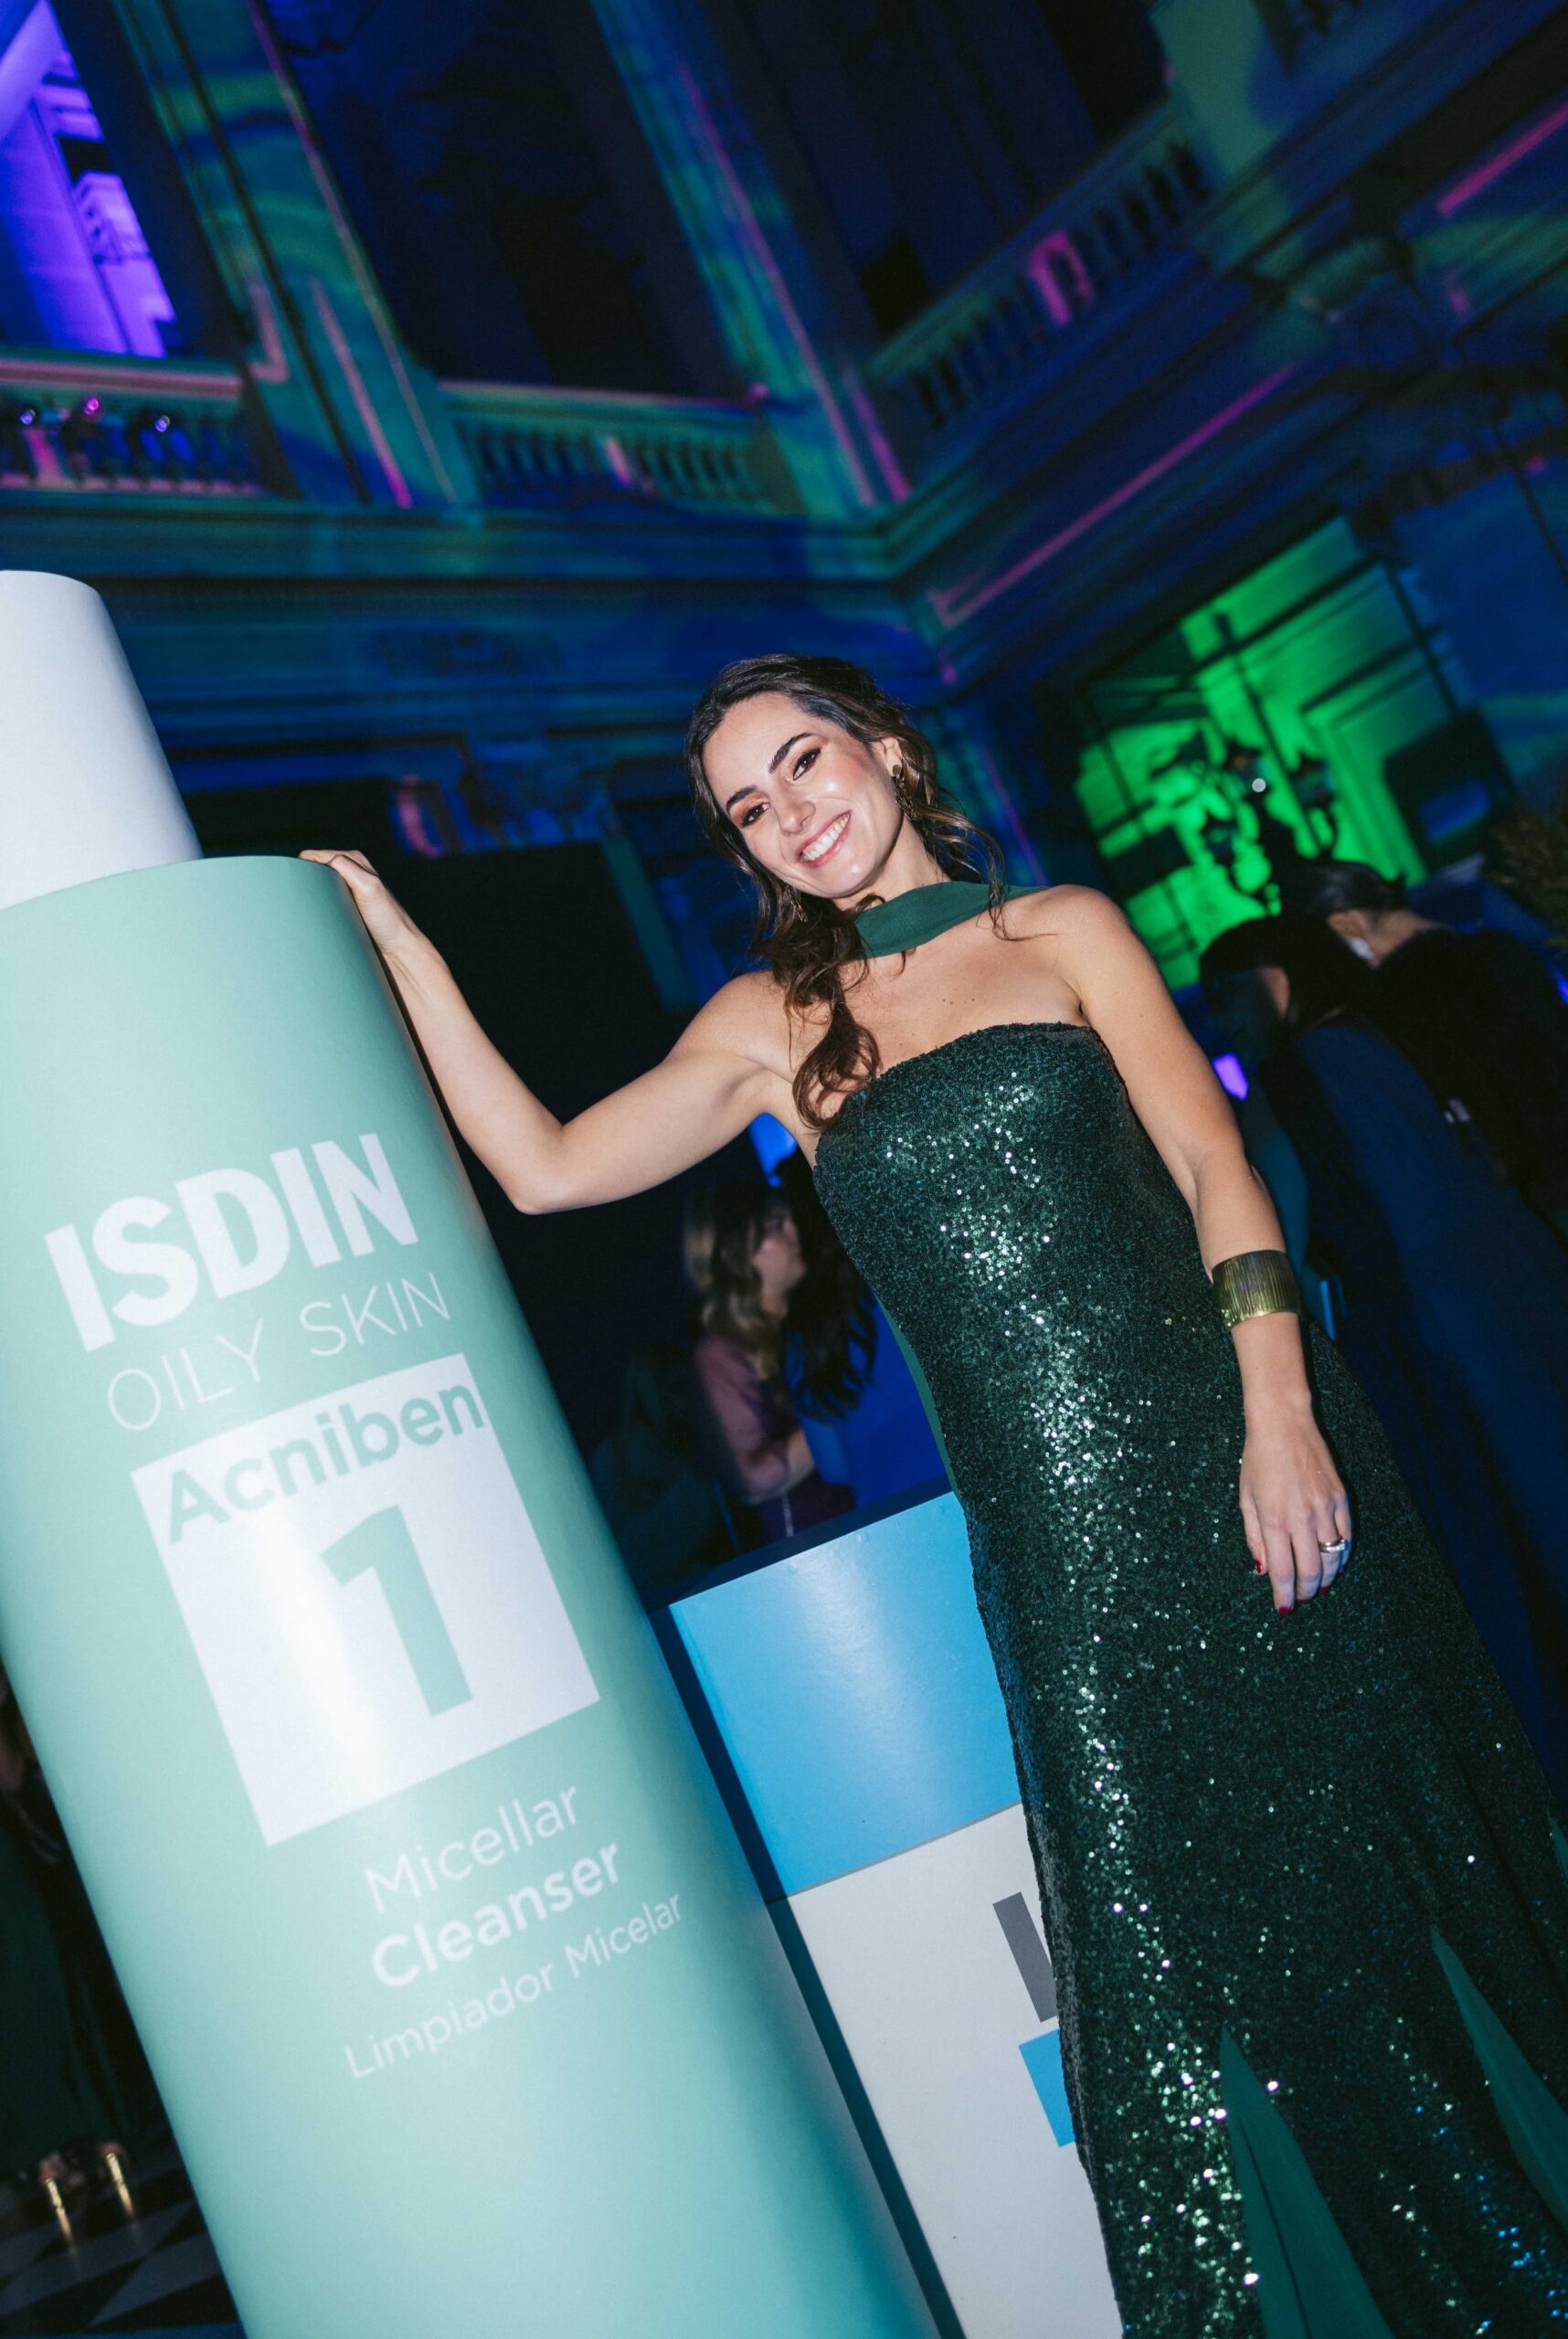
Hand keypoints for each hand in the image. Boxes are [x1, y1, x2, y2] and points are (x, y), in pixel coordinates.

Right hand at [300, 849, 421, 963]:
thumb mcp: (368, 886)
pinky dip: (312, 907)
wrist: (399, 950)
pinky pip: (320, 903)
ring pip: (314, 887)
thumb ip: (346, 866)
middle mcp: (350, 872)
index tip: (297, 884)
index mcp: (354, 861)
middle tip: (295, 898)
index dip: (303, 867)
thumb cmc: (386, 919)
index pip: (316, 856)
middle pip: (313, 870)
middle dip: (302, 880)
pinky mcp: (344, 910)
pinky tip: (308, 917)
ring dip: (306, 896)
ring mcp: (346, 892)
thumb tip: (320, 860)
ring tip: (299, 909)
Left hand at [1238, 1405, 1351, 1612]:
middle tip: (1301, 1599)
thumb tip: (1263, 1570)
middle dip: (1306, 1592)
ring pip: (1333, 1557)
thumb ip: (1254, 1538)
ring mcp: (1325, 1508)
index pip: (1282, 1571)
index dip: (1285, 1595)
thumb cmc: (1257, 1460)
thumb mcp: (1245, 1499)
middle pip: (1311, 1571)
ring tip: (1317, 1587)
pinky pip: (1346, 1536)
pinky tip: (1333, 1562)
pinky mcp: (1340, 1498)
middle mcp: (1302, 1517)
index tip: (1284, 1608)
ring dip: (1326, 1578)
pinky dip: (1341, 1554)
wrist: (1284, 1424)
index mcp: (1274, 1519)